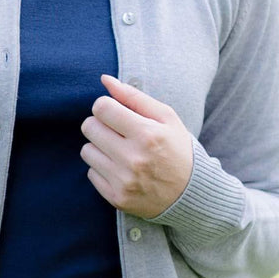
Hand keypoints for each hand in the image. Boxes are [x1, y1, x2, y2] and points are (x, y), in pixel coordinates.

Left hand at [80, 75, 192, 219]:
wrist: (191, 194)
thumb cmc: (178, 149)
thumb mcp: (166, 118)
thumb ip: (134, 96)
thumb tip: (105, 79)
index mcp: (147, 134)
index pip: (102, 108)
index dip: (106, 107)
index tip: (116, 114)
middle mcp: (133, 159)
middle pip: (89, 127)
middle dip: (100, 125)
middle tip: (117, 132)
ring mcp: (124, 181)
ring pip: (86, 151)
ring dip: (100, 147)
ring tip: (120, 151)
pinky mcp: (117, 198)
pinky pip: (91, 173)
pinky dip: (103, 169)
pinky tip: (121, 170)